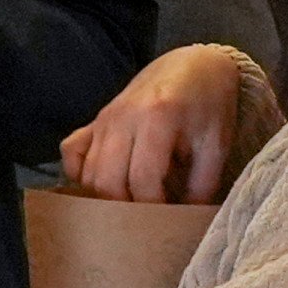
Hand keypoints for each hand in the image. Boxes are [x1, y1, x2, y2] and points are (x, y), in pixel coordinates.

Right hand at [63, 43, 280, 204]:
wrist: (194, 65)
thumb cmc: (209, 104)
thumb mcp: (216, 142)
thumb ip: (203, 183)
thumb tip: (185, 221)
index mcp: (157, 119)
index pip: (143, 179)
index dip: (154, 208)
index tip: (168, 220)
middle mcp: (122, 118)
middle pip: (107, 179)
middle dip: (124, 208)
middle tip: (146, 219)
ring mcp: (103, 118)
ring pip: (87, 171)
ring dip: (104, 196)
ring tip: (129, 207)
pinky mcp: (95, 119)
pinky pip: (71, 151)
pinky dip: (78, 173)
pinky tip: (101, 184)